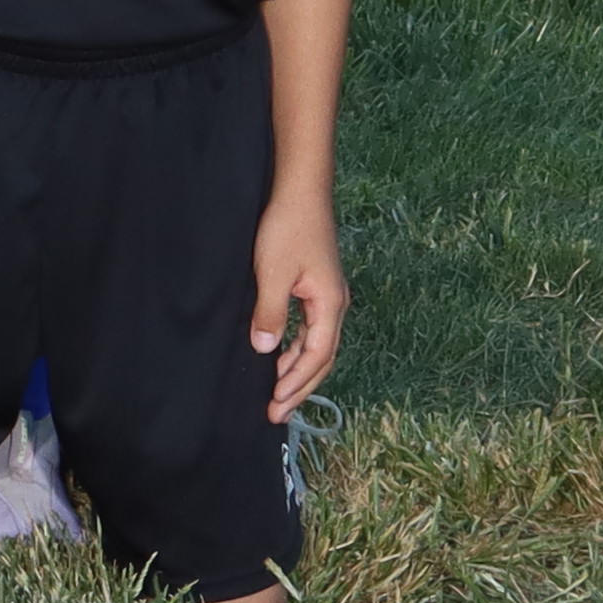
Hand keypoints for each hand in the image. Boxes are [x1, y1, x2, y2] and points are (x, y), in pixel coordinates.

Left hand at [251, 189, 349, 419]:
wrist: (300, 190)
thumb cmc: (288, 227)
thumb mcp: (273, 273)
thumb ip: (271, 314)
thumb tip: (267, 350)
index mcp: (330, 305)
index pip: (316, 357)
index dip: (296, 385)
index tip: (275, 405)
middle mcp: (335, 304)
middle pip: (321, 358)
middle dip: (299, 387)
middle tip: (277, 412)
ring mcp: (328, 296)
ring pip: (317, 345)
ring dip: (297, 370)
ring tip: (277, 391)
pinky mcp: (317, 287)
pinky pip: (310, 329)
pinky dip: (296, 348)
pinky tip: (280, 355)